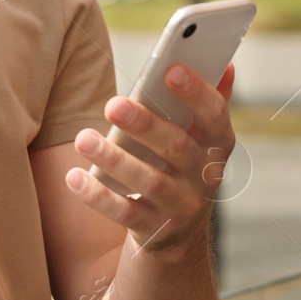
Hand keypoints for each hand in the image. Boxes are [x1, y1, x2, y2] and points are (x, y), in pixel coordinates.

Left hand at [67, 62, 238, 255]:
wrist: (178, 234)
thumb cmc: (182, 167)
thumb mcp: (200, 139)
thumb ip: (211, 101)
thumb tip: (226, 64)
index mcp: (217, 146)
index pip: (214, 116)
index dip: (196, 93)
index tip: (170, 69)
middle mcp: (205, 177)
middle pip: (177, 148)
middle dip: (145, 125)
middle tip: (113, 105)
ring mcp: (181, 206)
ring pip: (149, 181)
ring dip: (115, 159)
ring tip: (83, 139)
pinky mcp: (154, 229)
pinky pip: (125, 213)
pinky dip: (98, 196)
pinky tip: (74, 178)